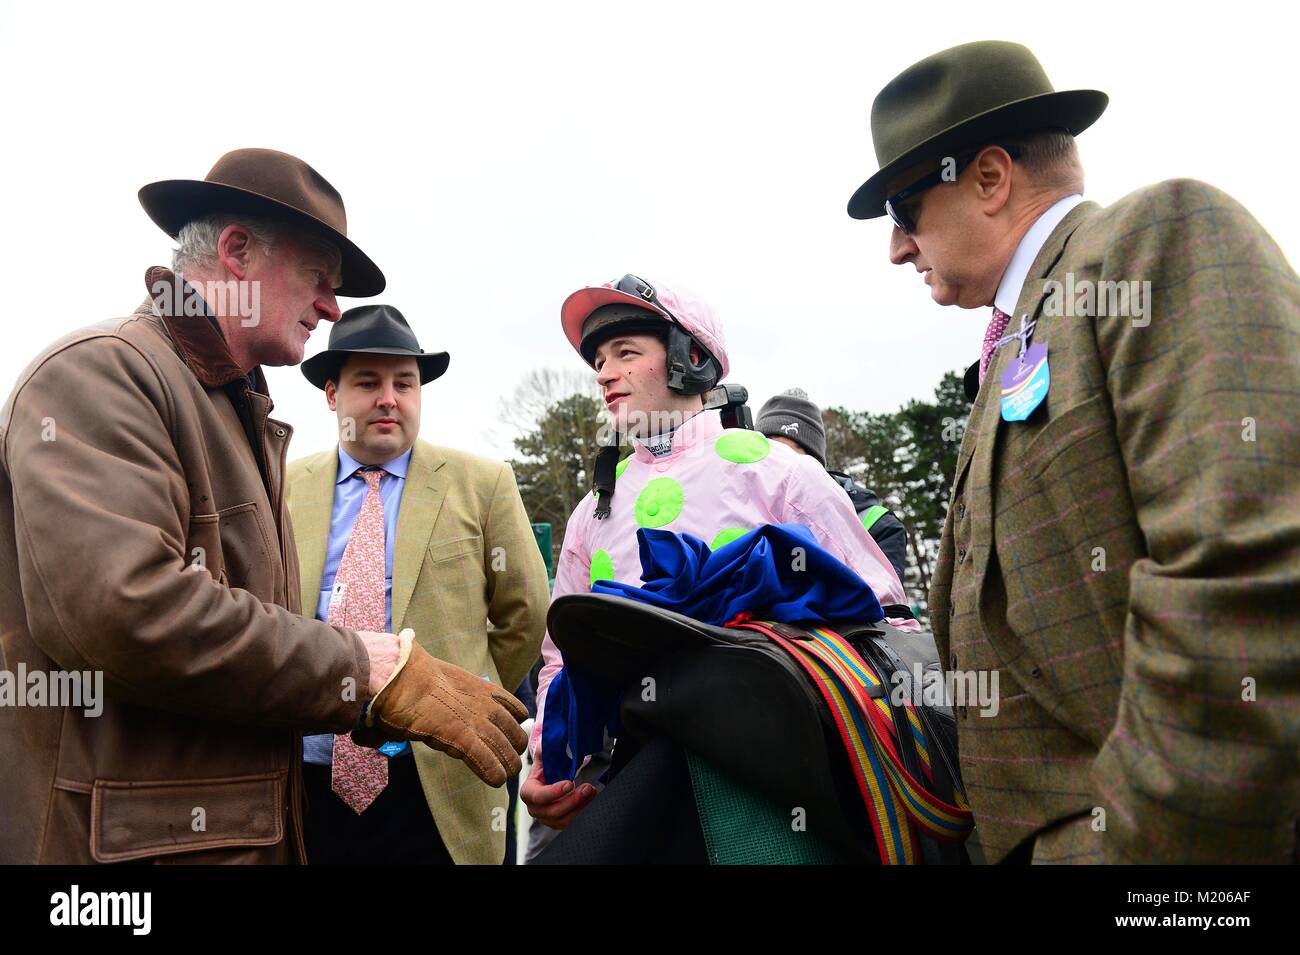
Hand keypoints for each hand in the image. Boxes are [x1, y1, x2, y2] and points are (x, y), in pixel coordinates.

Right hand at [357, 636, 528, 786]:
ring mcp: (478, 723)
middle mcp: (488, 707)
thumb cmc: (413, 678)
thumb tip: (431, 715)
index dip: (515, 725)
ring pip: (507, 751)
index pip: (516, 711)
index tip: (506, 735)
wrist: (403, 677)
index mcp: (485, 690)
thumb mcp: (446, 684)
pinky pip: (487, 761)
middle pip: (517, 734)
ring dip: (508, 766)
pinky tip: (495, 781)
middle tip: (508, 761)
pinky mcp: (463, 740)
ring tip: (504, 775)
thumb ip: (450, 700)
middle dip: (514, 750)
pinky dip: (493, 773)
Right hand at [520, 756, 597, 829]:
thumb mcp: (543, 758)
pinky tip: (591, 800)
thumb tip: (549, 743)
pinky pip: (571, 823)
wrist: (549, 781)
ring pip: (563, 820)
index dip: (554, 792)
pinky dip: (582, 812)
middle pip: (553, 811)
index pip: (538, 796)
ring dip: (580, 807)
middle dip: (572, 800)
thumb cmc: (545, 770)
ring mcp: (546, 819)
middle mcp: (535, 809)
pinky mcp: (558, 823)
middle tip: (587, 787)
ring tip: (591, 792)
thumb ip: (545, 750)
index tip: (570, 783)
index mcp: (528, 792)